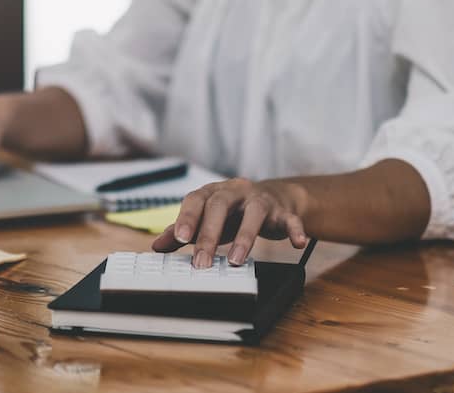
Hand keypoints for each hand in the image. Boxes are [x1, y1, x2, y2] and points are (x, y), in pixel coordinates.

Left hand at [152, 178, 309, 267]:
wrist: (274, 198)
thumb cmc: (233, 212)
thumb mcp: (207, 219)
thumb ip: (183, 232)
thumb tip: (157, 246)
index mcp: (213, 192)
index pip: (196, 200)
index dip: (187, 218)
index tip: (180, 239)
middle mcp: (236, 191)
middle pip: (220, 206)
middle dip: (210, 234)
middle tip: (202, 262)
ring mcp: (261, 199)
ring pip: (254, 213)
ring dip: (246, 236)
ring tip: (236, 260)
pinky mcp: (283, 211)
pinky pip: (290, 219)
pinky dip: (294, 229)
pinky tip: (297, 243)